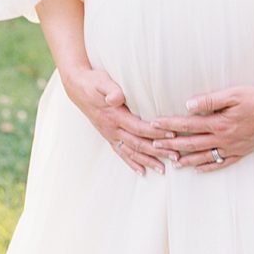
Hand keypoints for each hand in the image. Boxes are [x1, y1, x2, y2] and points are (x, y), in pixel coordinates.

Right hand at [62, 66, 179, 176]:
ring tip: (163, 170)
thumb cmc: (93, 82)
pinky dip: (132, 163)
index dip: (155, 132)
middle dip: (157, 151)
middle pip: (138, 144)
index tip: (171, 135)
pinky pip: (121, 153)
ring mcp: (110, 135)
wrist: (78, 87)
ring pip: (131, 152)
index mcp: (114, 116)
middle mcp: (112, 129)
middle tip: (176, 157)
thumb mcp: (101, 81)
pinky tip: (142, 172)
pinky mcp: (109, 136)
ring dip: (147, 161)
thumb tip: (117, 97)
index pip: (139, 127)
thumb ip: (110, 90)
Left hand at [151, 85, 253, 172]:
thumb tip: (188, 105)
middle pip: (191, 143)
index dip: (169, 125)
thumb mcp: (234, 94)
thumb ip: (211, 100)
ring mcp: (232, 147)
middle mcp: (223, 138)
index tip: (154, 124)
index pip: (187, 124)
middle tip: (154, 146)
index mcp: (219, 123)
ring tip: (172, 163)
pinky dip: (208, 167)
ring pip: (204, 157)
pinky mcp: (241, 152)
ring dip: (186, 160)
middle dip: (171, 145)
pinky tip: (199, 169)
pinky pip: (221, 163)